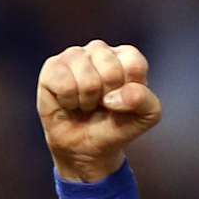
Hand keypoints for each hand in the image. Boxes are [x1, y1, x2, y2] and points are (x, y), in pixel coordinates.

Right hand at [37, 40, 162, 184]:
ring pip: (87, 79)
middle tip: (102, 105)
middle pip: (110, 70)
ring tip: (86, 105)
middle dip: (108, 98)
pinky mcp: (52, 66)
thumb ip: (145, 101)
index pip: (134, 65)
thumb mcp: (145, 117)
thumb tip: (116, 96)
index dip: (130, 93)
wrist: (86, 148)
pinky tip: (69, 102)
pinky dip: (69, 102)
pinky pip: (65, 84)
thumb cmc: (116, 126)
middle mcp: (100, 51)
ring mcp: (74, 55)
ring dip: (88, 102)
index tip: (124, 102)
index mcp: (126, 57)